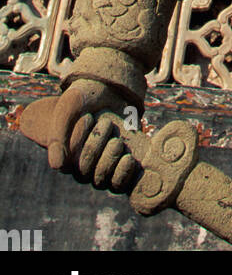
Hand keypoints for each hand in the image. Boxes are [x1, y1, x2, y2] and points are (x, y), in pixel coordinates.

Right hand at [20, 79, 137, 190]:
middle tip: (105, 123)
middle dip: (95, 147)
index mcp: (65, 154)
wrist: (110, 90)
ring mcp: (101, 168)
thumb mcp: (68, 109)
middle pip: (85, 172)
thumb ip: (59, 136)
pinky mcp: (119, 169)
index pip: (68, 162)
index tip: (88, 116)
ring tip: (117, 140)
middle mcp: (82, 165)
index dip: (78, 140)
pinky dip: (123, 174)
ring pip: (101, 179)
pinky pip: (118, 185)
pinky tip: (128, 158)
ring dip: (109, 159)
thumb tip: (59, 167)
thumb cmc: (84, 99)